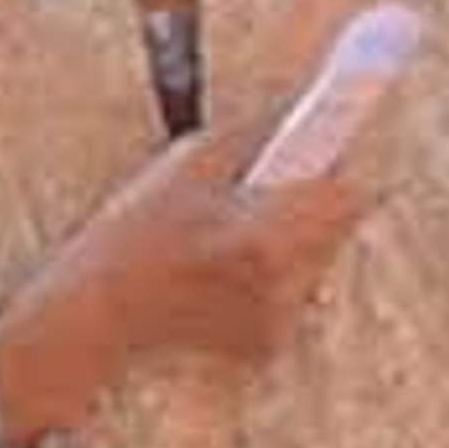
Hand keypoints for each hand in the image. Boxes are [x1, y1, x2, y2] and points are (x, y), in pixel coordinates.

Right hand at [0, 102, 385, 447]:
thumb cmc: (133, 231)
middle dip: (313, 197)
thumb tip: (307, 103)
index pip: (350, 195)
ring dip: (293, 235)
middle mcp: (280, 284)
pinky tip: (222, 271)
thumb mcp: (188, 164)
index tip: (335, 143)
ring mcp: (278, 320)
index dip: (340, 165)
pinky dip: (271, 273)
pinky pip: (293, 289)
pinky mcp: (270, 343)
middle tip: (263, 185)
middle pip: (338, 224)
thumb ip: (254, 134)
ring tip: (228, 231)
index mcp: (263, 236)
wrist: (98, 313)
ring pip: (317, 256)